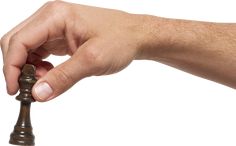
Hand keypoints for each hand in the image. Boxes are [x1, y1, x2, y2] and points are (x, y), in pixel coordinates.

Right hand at [1, 1, 145, 100]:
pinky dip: (40, 67)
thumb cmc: (120, 40)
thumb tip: (38, 94)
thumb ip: (63, 77)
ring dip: (30, 69)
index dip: (12, 67)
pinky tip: (51, 75)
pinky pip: (40, 52)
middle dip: (18, 68)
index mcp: (55, 16)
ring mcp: (55, 27)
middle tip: (30, 90)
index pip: (19, 41)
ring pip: (27, 49)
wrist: (135, 36)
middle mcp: (51, 18)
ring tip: (47, 82)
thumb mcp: (92, 60)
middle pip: (17, 43)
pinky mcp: (60, 37)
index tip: (15, 90)